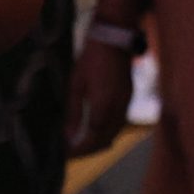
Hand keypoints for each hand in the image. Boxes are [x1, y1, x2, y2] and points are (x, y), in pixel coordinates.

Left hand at [66, 38, 135, 156]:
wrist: (114, 38)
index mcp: (104, 104)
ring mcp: (126, 102)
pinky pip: (119, 123)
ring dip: (98, 143)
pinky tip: (94, 131)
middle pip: (106, 139)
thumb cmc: (91, 58)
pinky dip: (106, 132)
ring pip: (114, 133)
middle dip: (88, 150)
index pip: (93, 137)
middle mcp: (119, 107)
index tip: (65, 155)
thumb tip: (68, 137)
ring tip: (80, 145)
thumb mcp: (76, 84)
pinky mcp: (128, 97)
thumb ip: (73, 112)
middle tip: (71, 154)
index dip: (79, 149)